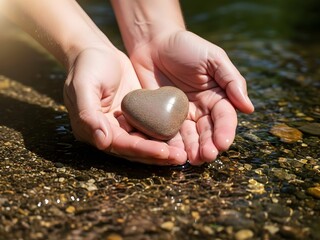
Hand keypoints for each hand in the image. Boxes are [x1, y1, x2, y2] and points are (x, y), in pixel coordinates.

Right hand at [63, 46, 186, 164]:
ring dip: (164, 149)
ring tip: (183, 154)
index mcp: (93, 130)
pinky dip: (164, 133)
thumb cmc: (87, 66)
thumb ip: (88, 113)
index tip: (163, 151)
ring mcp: (123, 124)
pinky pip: (150, 127)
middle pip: (135, 149)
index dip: (142, 150)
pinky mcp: (135, 115)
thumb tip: (102, 142)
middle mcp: (109, 132)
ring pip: (145, 141)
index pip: (120, 145)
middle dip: (157, 155)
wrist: (96, 50)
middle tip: (180, 158)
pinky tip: (181, 137)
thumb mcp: (83, 86)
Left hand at [129, 30, 253, 164]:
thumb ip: (231, 81)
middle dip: (209, 145)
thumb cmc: (186, 46)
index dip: (225, 131)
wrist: (153, 43)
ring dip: (192, 150)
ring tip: (193, 160)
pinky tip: (173, 153)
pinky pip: (168, 133)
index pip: (224, 118)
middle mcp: (201, 109)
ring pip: (190, 137)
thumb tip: (249, 108)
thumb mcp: (213, 58)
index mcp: (217, 96)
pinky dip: (171, 144)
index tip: (223, 143)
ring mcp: (181, 115)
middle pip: (208, 132)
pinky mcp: (162, 117)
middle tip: (207, 156)